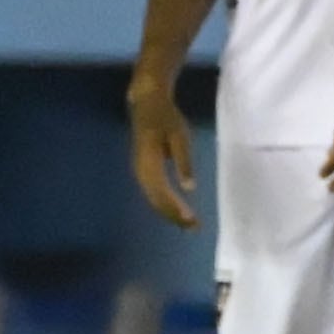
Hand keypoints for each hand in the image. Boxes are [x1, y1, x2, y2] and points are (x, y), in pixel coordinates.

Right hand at [126, 79, 196, 229]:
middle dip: (174, 216)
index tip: (191, 220)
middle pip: (156, 200)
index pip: (162, 193)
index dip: (176, 209)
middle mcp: (141, 171)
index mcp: (149, 162)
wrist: (147, 106)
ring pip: (154, 199)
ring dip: (169, 213)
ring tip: (188, 224)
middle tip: (193, 228)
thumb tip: (189, 188)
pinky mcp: (143, 171)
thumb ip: (184, 161)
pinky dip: (165, 204)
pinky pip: (153, 193)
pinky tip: (177, 211)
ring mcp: (140, 172)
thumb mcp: (180, 136)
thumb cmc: (166, 119)